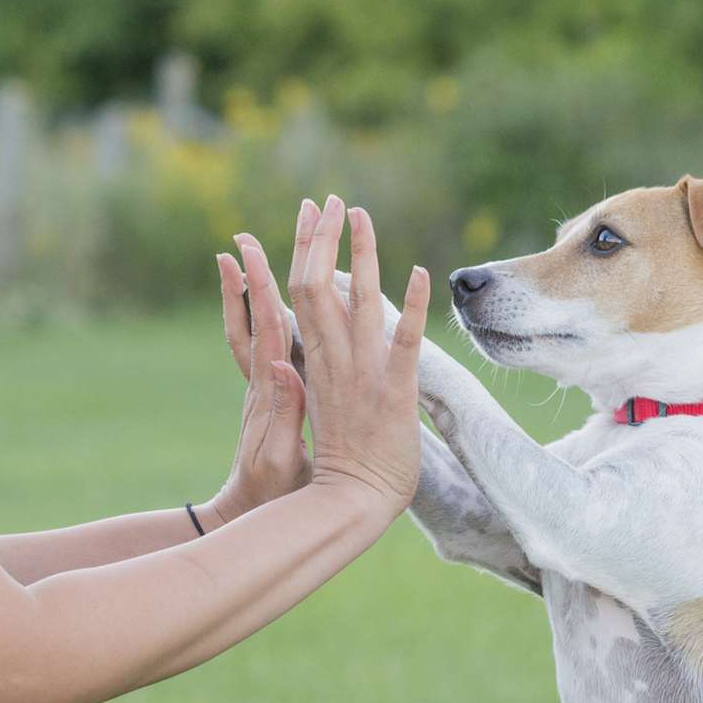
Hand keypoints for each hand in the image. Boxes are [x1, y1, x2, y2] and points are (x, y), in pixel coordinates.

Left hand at [200, 230, 311, 528]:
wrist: (251, 513)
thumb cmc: (270, 493)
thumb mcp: (279, 459)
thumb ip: (283, 415)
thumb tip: (281, 368)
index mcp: (267, 392)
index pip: (263, 330)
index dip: (258, 291)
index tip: (247, 252)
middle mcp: (263, 381)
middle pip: (257, 317)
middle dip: (253, 274)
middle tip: (243, 234)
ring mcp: (266, 386)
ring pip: (258, 328)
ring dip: (255, 290)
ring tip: (247, 251)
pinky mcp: (274, 396)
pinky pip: (272, 346)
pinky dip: (272, 316)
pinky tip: (282, 297)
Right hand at [286, 194, 430, 516]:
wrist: (349, 503)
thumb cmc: (336, 463)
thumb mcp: (306, 412)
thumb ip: (298, 379)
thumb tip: (279, 353)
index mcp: (312, 362)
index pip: (298, 294)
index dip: (302, 251)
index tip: (308, 216)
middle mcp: (333, 360)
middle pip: (316, 287)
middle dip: (321, 239)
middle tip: (329, 200)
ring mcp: (363, 375)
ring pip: (358, 303)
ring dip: (362, 255)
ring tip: (361, 215)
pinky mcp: (394, 394)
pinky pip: (404, 344)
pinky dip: (412, 306)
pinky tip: (423, 272)